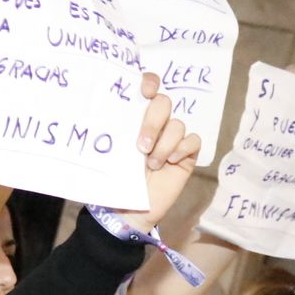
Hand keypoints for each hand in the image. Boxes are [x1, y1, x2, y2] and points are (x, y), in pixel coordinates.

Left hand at [113, 73, 200, 229]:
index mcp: (134, 117)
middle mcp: (155, 123)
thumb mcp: (110, 154)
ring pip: (178, 124)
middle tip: (141, 146)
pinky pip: (193, 140)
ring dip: (164, 144)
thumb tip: (102, 113)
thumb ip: (114, 132)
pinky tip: (171, 162)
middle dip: (154, 121)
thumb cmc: (116, 181)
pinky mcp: (187, 155)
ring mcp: (172, 138)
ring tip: (152, 164)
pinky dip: (182, 149)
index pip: (147, 87)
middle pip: (164, 103)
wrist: (129, 212)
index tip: (144, 92)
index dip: (149, 82)